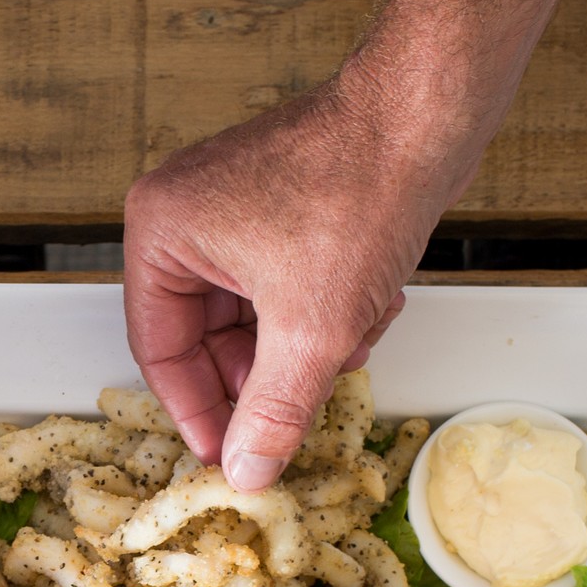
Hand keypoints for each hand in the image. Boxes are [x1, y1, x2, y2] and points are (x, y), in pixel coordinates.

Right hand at [121, 60, 474, 490]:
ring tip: (353, 340)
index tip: (227, 457)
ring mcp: (233, 208)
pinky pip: (285, 288)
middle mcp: (186, 214)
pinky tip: (371, 307)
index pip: (159, 349)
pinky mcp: (280, 206)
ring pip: (255, 317)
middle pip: (207, 335)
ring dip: (307, 344)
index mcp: (162, 231)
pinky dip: (325, 311)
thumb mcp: (311, 329)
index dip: (196, 411)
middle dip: (268, 372)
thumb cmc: (360, 186)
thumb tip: (247, 471)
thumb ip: (272, 410)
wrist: (427, 115)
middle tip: (300, 408)